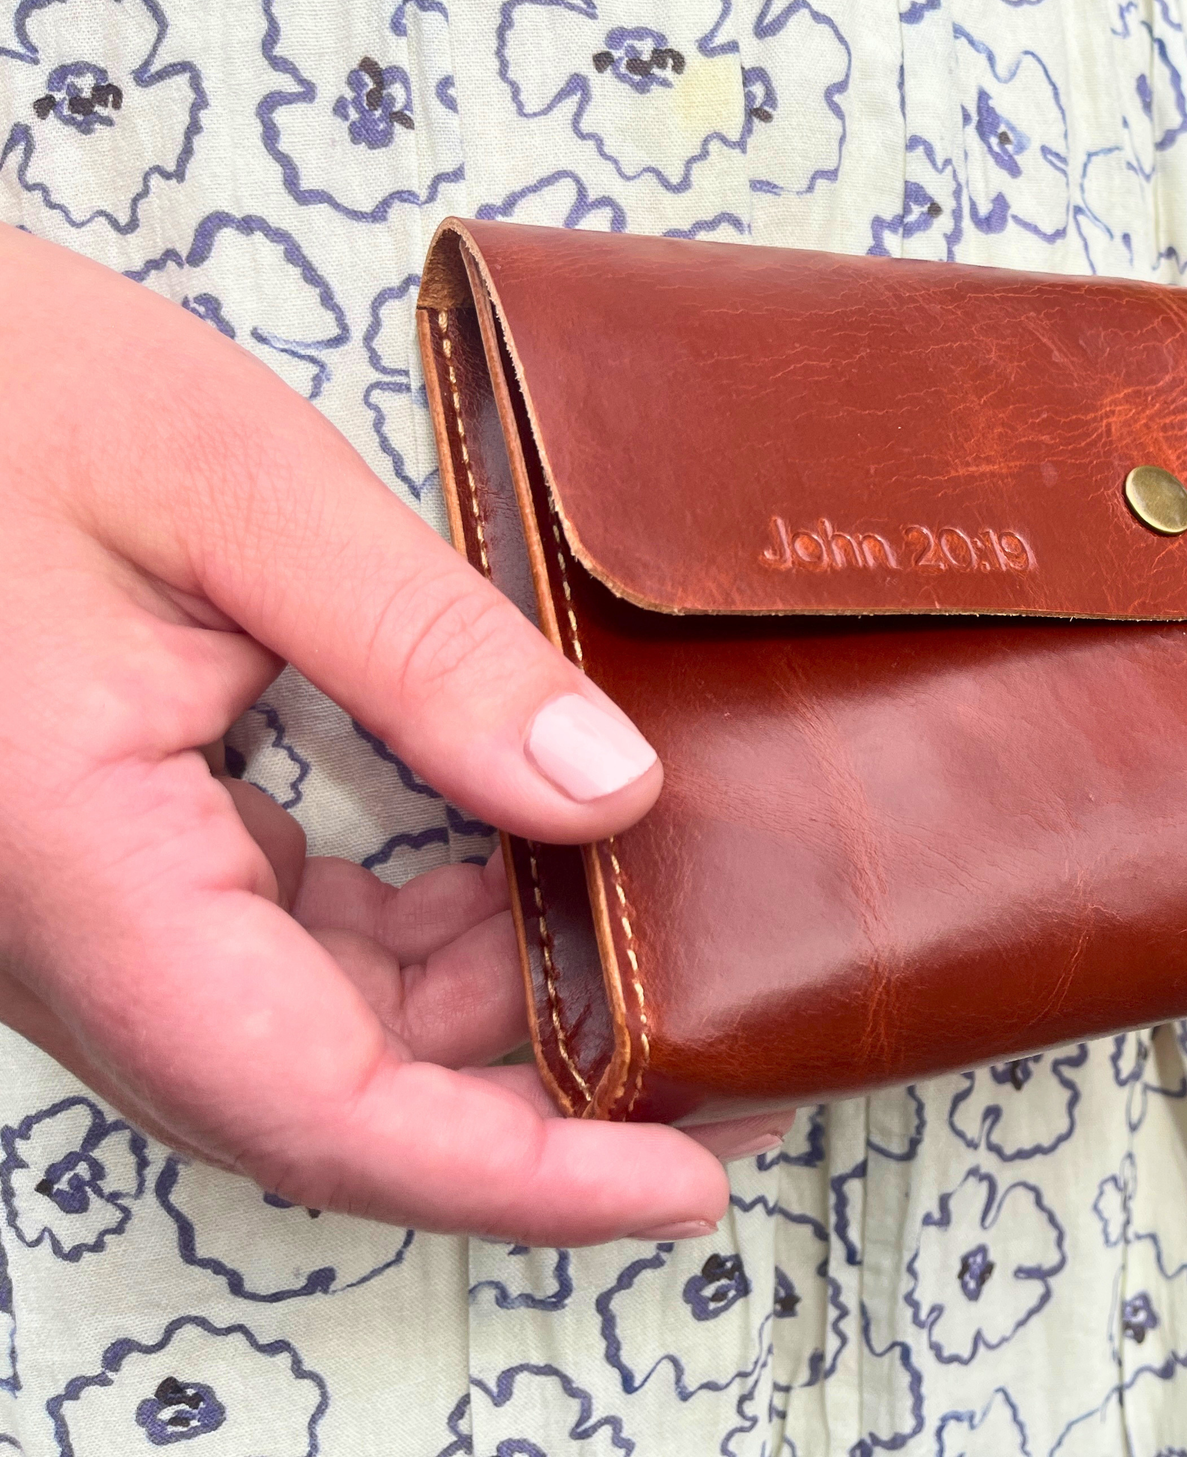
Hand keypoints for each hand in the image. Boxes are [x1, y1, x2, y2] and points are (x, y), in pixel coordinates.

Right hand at [0, 225, 783, 1245]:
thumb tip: (611, 794)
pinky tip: (528, 885)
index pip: (325, 1110)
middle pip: (334, 1104)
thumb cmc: (6, 396)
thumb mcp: (237, 493)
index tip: (684, 1185)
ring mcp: (101, 912)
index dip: (521, 1176)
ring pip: (320, 1040)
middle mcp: (78, 938)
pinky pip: (292, 958)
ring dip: (486, 1023)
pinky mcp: (130, 863)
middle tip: (720, 1076)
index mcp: (87, 876)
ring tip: (652, 977)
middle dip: (538, 1118)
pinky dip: (422, 945)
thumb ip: (428, 654)